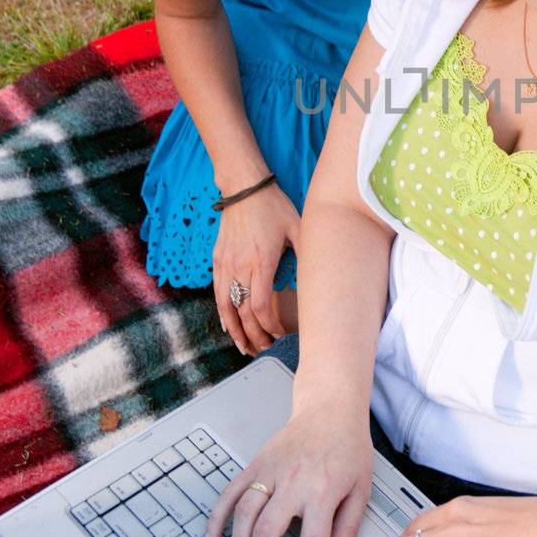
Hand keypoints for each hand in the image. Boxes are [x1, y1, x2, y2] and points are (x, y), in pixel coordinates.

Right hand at [201, 406, 372, 536]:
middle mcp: (293, 481)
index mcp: (323, 491)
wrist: (331, 407)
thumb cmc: (348, 446)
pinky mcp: (255, 464)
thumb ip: (348, 528)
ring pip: (243, 516)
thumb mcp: (361, 488)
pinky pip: (229, 494)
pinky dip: (217, 519)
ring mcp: (269, 471)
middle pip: (267, 535)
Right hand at [212, 183, 300, 354]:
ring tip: (245, 347)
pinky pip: (217, 293)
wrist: (244, 187)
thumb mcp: (298, 227)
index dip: (269, 326)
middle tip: (265, 349)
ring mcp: (226, 264)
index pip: (261, 306)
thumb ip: (307, 252)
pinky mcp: (217, 260)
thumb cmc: (273, 206)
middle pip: (244, 313)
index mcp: (261, 262)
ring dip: (236, 331)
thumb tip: (320, 275)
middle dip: (255, 335)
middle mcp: (240, 267)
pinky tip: (229, 326)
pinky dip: (223, 313)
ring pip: (227, 308)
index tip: (280, 334)